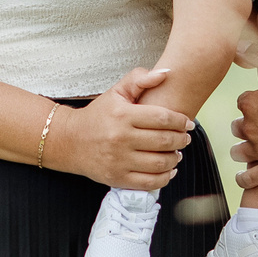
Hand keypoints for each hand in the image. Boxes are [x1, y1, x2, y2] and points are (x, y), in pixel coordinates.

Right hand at [55, 69, 194, 188]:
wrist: (70, 141)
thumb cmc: (98, 115)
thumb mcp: (116, 92)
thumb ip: (140, 79)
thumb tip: (166, 73)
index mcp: (122, 115)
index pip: (162, 118)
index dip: (181, 121)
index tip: (188, 123)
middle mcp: (120, 138)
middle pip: (164, 141)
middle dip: (181, 140)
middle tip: (185, 138)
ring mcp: (118, 160)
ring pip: (160, 163)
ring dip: (175, 158)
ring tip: (177, 152)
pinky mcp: (117, 178)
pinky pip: (150, 183)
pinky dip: (165, 178)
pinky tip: (168, 169)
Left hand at [231, 43, 257, 186]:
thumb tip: (239, 44)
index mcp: (251, 104)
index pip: (242, 105)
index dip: (251, 105)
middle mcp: (251, 128)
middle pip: (238, 128)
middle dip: (245, 127)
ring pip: (239, 153)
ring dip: (242, 151)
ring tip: (246, 151)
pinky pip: (250, 178)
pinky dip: (245, 178)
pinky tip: (245, 176)